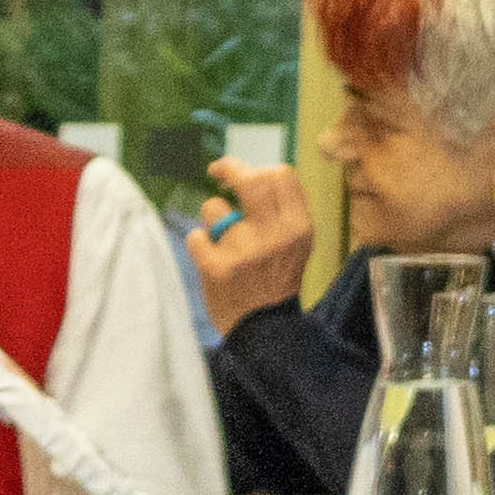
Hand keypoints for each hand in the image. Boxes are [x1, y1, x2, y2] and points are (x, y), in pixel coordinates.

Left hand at [192, 160, 315, 329]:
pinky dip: (199, 245)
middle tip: (218, 172)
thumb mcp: (297, 244)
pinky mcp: (217, 268)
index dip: (255, 166)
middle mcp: (275, 235)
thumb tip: (253, 172)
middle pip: (250, 180)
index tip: (238, 171)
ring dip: (212, 220)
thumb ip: (282, 210)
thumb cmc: (277, 278)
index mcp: (298, 227)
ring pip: (214, 208)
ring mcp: (246, 250)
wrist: (266, 328)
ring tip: (221, 239)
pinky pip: (195, 236)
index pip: (281, 175)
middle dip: (229, 169)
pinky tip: (210, 258)